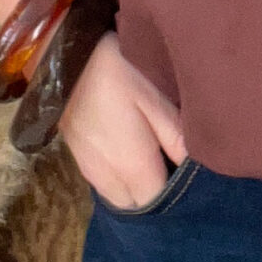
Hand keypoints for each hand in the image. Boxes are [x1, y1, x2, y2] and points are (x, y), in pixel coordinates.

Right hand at [57, 31, 187, 209]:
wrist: (63, 55)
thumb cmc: (116, 71)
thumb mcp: (154, 97)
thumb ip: (176, 138)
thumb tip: (197, 169)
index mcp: (132, 167)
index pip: (159, 203)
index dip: (178, 196)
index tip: (193, 177)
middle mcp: (108, 178)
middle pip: (138, 206)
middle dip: (157, 196)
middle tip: (177, 168)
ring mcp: (89, 170)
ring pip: (120, 197)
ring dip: (137, 188)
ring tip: (156, 160)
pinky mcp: (78, 158)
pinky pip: (105, 183)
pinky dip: (121, 178)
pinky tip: (133, 152)